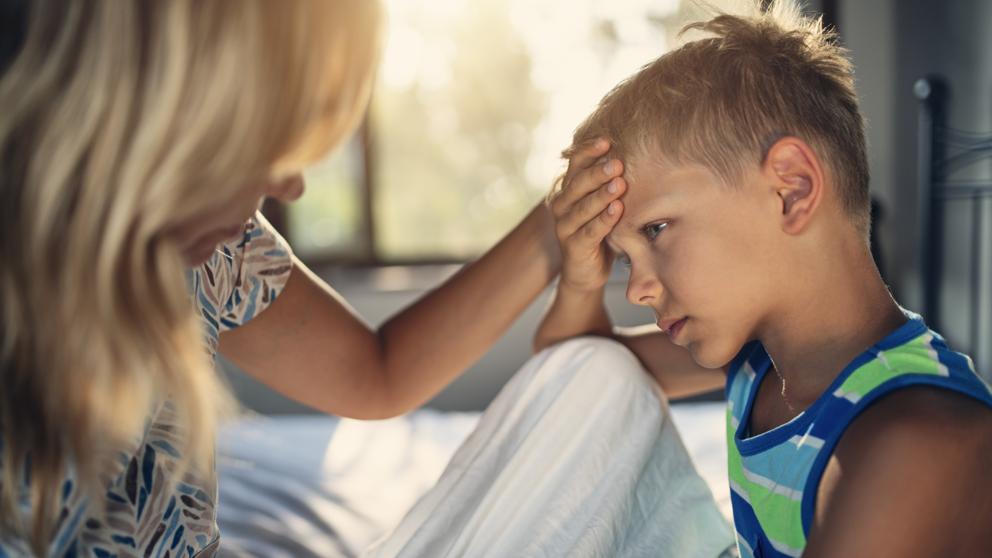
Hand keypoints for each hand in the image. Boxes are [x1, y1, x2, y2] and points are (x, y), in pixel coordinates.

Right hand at [547, 139, 625, 291]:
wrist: (586, 272)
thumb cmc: (599, 231)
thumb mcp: (601, 204)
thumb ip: (609, 182)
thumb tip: (634, 151)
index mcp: (569, 190)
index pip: (576, 164)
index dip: (589, 151)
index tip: (607, 140)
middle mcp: (562, 205)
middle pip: (578, 184)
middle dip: (598, 172)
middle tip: (618, 163)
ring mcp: (565, 227)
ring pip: (583, 207)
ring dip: (602, 195)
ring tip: (619, 183)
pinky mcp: (573, 247)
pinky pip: (590, 231)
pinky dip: (604, 220)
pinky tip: (617, 210)